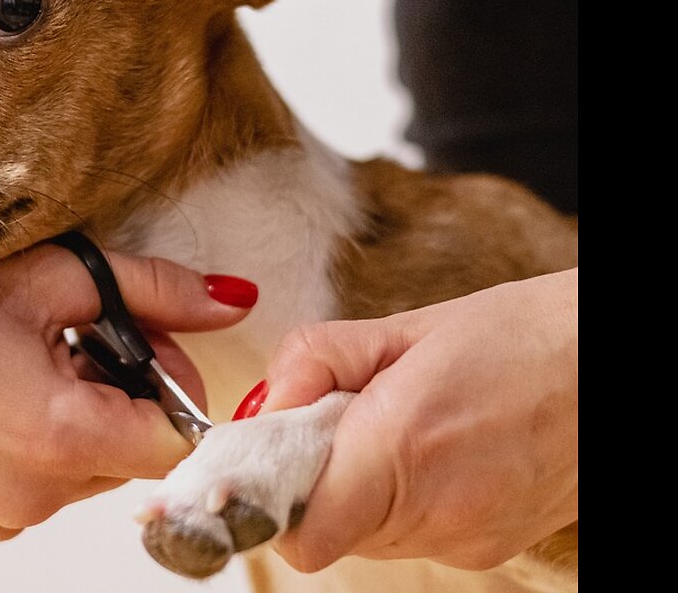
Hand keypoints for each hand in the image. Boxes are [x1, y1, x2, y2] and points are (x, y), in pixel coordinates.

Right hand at [0, 241, 253, 540]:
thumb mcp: (51, 276)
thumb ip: (158, 291)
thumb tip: (238, 300)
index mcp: (57, 439)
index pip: (178, 438)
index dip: (174, 382)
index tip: (144, 338)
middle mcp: (31, 498)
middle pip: (134, 453)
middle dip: (124, 390)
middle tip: (76, 331)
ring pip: (89, 469)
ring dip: (83, 416)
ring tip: (27, 356)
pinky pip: (41, 485)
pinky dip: (40, 441)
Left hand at [261, 269, 577, 570]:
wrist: (612, 368)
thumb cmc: (520, 337)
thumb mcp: (404, 326)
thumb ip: (315, 362)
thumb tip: (265, 404)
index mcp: (402, 447)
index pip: (300, 533)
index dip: (272, 498)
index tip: (272, 456)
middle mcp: (435, 512)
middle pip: (327, 531)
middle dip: (317, 478)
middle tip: (344, 419)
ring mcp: (467, 540)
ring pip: (367, 534)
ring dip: (360, 488)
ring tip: (403, 426)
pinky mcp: (489, 551)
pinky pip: (413, 535)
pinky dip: (405, 500)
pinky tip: (439, 448)